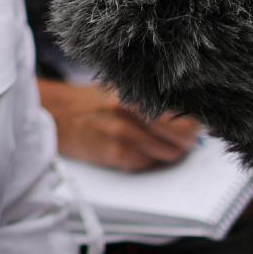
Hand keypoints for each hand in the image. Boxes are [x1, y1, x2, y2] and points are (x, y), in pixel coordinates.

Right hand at [40, 80, 201, 171]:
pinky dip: (146, 160)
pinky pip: (147, 163)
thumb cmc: (94, 102)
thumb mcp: (124, 90)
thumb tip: (193, 117)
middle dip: (186, 141)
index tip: (196, 125)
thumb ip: (155, 101)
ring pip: (169, 153)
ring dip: (167, 152)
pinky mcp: (115, 153)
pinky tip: (134, 148)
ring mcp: (124, 132)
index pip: (186, 111)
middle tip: (181, 138)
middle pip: (184, 135)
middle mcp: (133, 108)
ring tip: (153, 141)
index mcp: (138, 90)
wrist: (56, 114)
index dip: (195, 122)